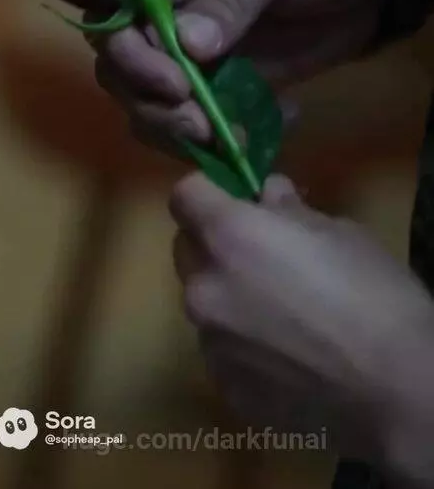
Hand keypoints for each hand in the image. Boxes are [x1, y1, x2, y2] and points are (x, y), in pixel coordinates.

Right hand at [94, 0, 389, 145]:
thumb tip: (187, 46)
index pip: (116, 9)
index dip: (128, 52)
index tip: (173, 83)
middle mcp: (167, 9)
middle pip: (121, 64)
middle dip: (151, 101)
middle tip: (201, 124)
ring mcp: (192, 51)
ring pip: (150, 101)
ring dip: (176, 130)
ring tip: (232, 139)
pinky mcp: (221, 83)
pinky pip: (197, 119)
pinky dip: (218, 140)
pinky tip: (260, 135)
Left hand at [170, 173, 433, 484]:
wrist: (395, 389)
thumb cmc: (372, 294)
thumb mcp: (338, 232)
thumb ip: (289, 211)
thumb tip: (268, 195)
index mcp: (230, 236)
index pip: (185, 195)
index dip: (208, 191)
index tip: (235, 196)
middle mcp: (205, 287)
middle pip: (187, 249)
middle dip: (215, 242)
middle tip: (261, 251)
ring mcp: (210, 343)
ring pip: (205, 302)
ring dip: (229, 294)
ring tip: (282, 311)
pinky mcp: (225, 387)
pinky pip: (222, 349)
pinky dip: (243, 342)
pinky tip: (288, 353)